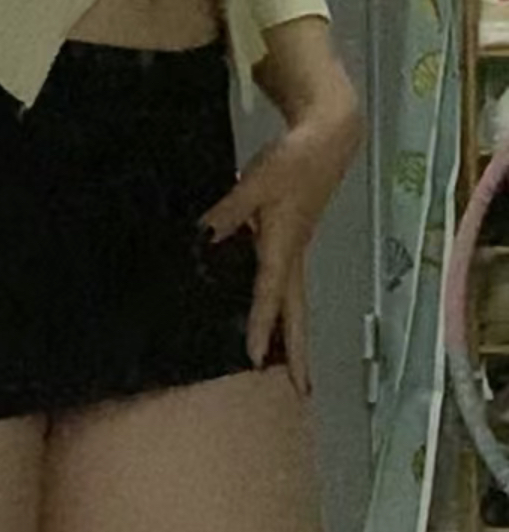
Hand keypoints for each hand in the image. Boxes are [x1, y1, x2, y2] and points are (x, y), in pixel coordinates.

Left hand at [200, 102, 361, 397]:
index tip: (253, 360)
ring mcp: (298, 247)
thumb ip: (228, 212)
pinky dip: (287, 305)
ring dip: (295, 333)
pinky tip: (276, 309)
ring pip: (296, 300)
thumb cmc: (291, 162)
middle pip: (296, 312)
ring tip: (293, 367)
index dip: (259, 327)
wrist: (327, 139)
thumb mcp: (253, 184)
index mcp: (282, 246)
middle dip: (298, 352)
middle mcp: (293, 254)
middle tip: (303, 391)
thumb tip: (203, 239)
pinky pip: (292, 282)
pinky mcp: (297, 236)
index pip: (268, 295)